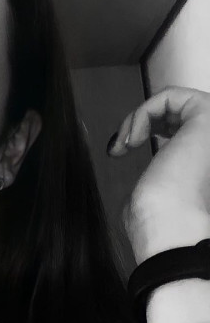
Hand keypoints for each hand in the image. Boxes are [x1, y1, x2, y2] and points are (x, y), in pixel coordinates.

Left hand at [107, 86, 209, 263]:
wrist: (170, 227)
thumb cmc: (161, 220)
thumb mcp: (156, 193)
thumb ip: (162, 177)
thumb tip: (154, 178)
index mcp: (204, 160)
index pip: (180, 130)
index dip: (148, 131)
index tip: (120, 151)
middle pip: (178, 111)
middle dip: (141, 121)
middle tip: (122, 146)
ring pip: (174, 100)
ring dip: (139, 116)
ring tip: (126, 144)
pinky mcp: (207, 114)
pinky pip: (171, 95)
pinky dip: (144, 111)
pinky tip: (133, 139)